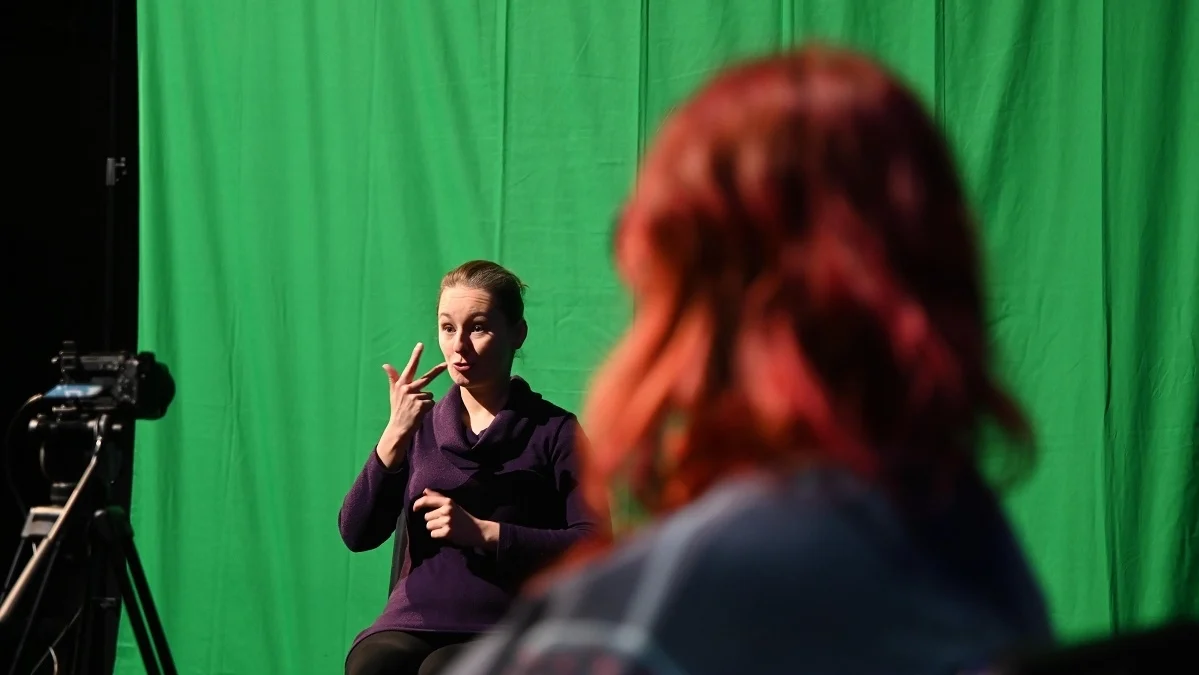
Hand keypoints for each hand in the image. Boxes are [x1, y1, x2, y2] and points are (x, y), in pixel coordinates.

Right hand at [377, 343, 445, 466]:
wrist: (398, 428)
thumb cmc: (397, 409)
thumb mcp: (394, 393)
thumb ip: (393, 378)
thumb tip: (385, 364)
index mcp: (401, 384)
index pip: (410, 367)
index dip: (415, 355)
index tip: (421, 344)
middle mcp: (407, 388)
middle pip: (427, 377)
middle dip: (437, 370)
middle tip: (446, 364)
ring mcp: (414, 397)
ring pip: (429, 394)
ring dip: (425, 401)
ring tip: (415, 408)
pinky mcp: (421, 405)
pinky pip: (431, 402)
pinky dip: (427, 408)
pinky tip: (418, 413)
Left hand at [413, 489, 498, 550]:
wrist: (478, 531)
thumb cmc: (463, 517)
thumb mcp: (453, 504)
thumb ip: (438, 497)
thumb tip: (424, 490)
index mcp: (448, 501)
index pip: (427, 500)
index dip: (417, 504)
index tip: (415, 509)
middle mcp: (447, 510)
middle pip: (426, 517)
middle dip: (432, 520)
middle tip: (443, 522)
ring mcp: (447, 521)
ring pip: (429, 526)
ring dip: (434, 529)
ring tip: (445, 528)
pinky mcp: (447, 533)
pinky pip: (433, 534)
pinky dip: (438, 536)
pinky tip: (447, 534)